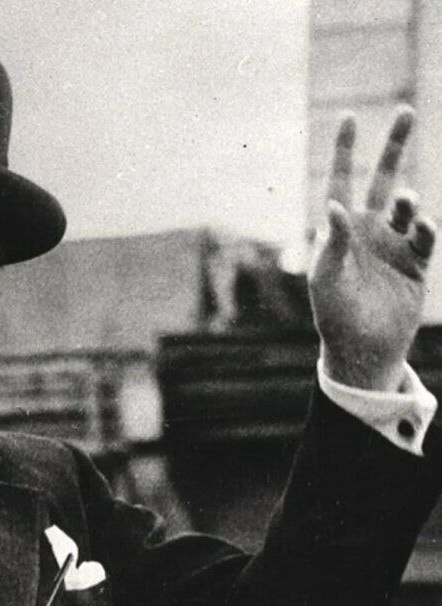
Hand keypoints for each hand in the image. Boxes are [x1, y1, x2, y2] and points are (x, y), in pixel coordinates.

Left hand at [309, 107, 435, 390]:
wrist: (362, 347)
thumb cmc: (333, 313)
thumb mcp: (326, 277)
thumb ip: (333, 241)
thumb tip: (335, 205)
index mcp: (339, 229)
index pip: (341, 180)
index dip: (344, 150)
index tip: (348, 116)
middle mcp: (368, 229)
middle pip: (382, 178)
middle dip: (393, 146)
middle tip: (405, 110)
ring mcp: (394, 244)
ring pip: (408, 205)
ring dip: (410, 200)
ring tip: (407, 203)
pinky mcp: (416, 263)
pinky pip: (426, 236)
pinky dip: (427, 228)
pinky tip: (422, 226)